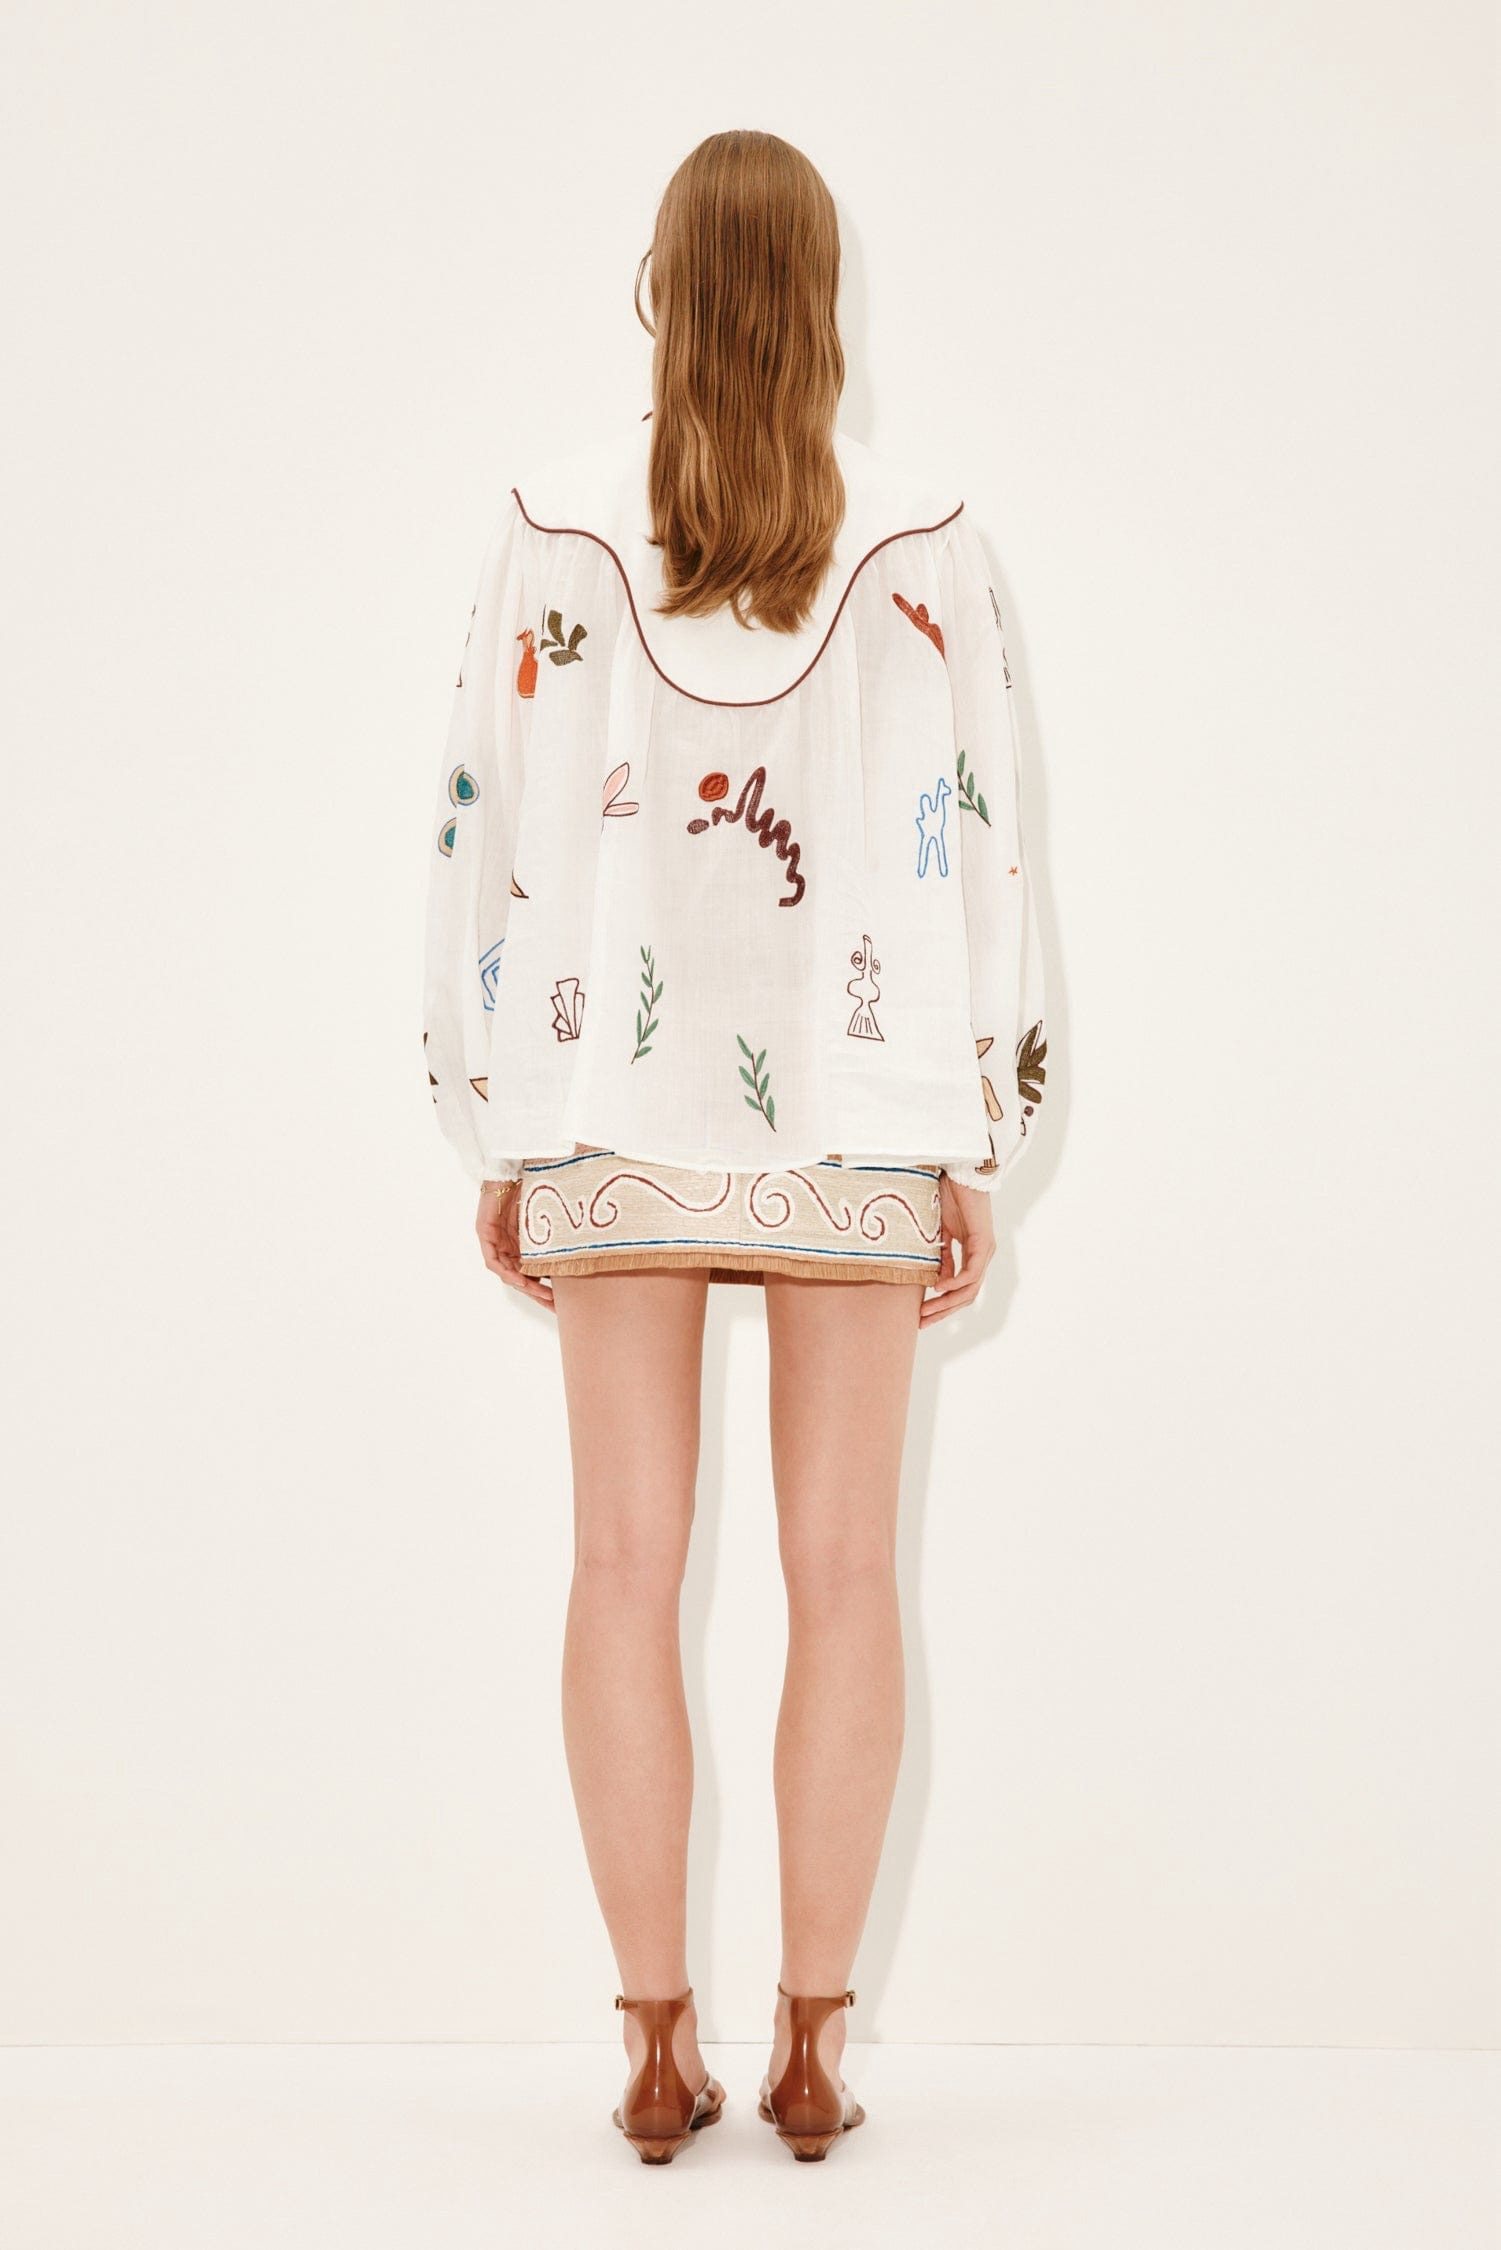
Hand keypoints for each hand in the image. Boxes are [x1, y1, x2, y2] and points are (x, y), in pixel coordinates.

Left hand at [476, 1179, 554, 1311]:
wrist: (511, 1166)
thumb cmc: (532, 1185)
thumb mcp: (549, 1215)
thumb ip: (557, 1234)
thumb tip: (583, 1247)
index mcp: (522, 1243)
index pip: (532, 1272)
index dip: (544, 1289)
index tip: (560, 1302)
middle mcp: (507, 1245)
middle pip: (520, 1277)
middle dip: (537, 1294)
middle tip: (553, 1306)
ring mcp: (494, 1241)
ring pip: (507, 1272)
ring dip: (524, 1286)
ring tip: (540, 1295)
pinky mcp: (484, 1233)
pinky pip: (493, 1261)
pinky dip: (506, 1272)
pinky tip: (520, 1279)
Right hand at [920, 1175, 994, 1326]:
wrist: (958, 1172)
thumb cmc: (949, 1196)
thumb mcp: (942, 1233)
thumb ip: (943, 1257)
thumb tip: (938, 1281)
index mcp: (973, 1253)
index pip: (961, 1288)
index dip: (942, 1304)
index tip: (921, 1315)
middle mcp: (982, 1256)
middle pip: (967, 1295)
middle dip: (943, 1311)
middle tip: (922, 1323)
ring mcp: (985, 1250)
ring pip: (970, 1288)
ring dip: (947, 1302)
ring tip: (926, 1311)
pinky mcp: (983, 1242)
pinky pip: (971, 1272)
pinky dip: (956, 1283)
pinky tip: (939, 1287)